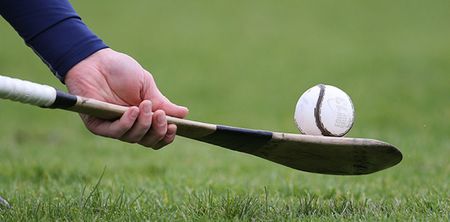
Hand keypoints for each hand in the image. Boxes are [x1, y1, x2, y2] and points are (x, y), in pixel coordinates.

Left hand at [64, 48, 188, 148]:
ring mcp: (114, 126)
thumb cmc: (121, 71)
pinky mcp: (97, 125)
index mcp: (143, 118)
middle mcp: (130, 126)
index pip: (157, 136)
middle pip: (148, 141)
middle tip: (161, 115)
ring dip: (144, 124)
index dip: (166, 136)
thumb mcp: (146, 85)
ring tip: (146, 105)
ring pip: (134, 138)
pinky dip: (127, 123)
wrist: (95, 60)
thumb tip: (184, 113)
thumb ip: (162, 102)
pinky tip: (133, 110)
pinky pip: (115, 132)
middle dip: (158, 131)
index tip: (175, 127)